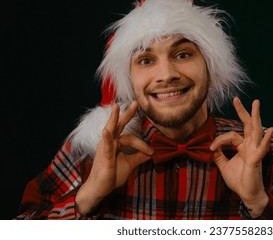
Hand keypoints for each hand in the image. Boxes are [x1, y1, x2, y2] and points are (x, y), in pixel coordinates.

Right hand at [75, 101, 152, 215]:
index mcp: (115, 143)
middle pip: (119, 125)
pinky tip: (106, 131)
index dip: (142, 144)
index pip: (131, 138)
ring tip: (116, 107)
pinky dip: (107, 138)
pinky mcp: (104, 157)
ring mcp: (105, 148)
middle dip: (126, 114)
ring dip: (114, 118)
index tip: (151, 152)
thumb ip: (139, 157)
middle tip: (135, 103)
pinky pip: (106, 146)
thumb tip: (152, 152)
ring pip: (111, 131)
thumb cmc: (112, 175)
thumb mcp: (129, 165)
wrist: (100, 189)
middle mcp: (110, 143)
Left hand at [210, 97, 272, 215]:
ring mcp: (255, 151)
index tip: (210, 149)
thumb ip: (219, 155)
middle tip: (236, 99)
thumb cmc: (239, 180)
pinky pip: (262, 148)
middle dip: (242, 111)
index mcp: (243, 146)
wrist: (246, 195)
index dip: (219, 140)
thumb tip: (212, 146)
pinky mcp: (257, 160)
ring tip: (256, 103)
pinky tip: (271, 129)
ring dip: (256, 116)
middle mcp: (250, 146)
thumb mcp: (224, 166)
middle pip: (247, 125)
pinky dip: (266, 139)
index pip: (231, 135)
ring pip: (255, 130)